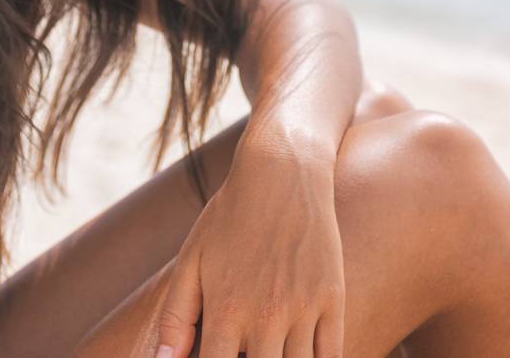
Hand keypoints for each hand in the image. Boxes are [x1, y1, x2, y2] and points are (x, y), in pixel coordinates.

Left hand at [147, 130, 345, 356]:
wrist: (282, 170)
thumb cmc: (229, 216)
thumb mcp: (191, 260)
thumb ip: (175, 317)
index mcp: (226, 310)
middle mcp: (266, 316)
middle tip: (245, 352)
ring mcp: (304, 309)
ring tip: (268, 351)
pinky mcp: (333, 299)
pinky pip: (332, 356)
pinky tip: (299, 354)